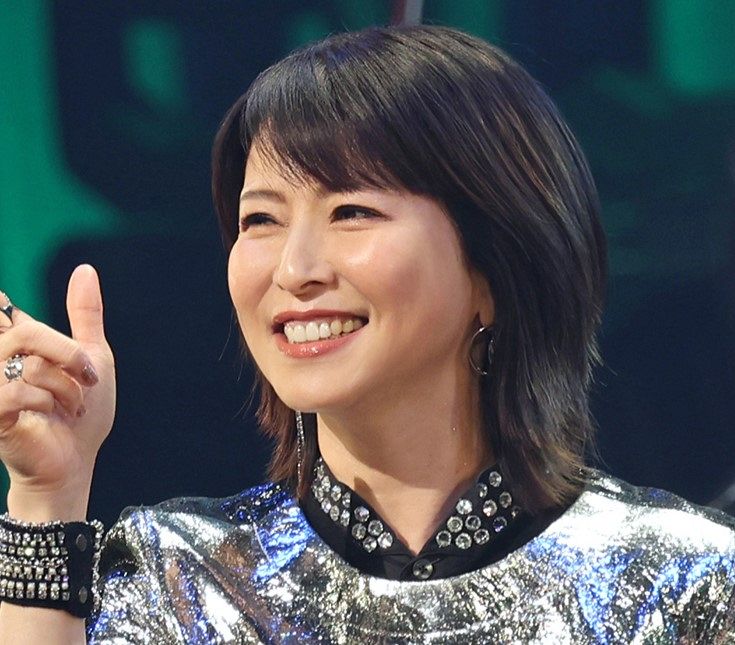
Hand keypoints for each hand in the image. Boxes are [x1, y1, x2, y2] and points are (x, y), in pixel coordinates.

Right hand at [0, 265, 115, 519]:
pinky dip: (49, 403)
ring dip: (67, 388)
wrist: (77, 459)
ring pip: (29, 364)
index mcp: (20, 342)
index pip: (2, 310)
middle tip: (87, 377)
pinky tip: (54, 417)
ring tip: (72, 407)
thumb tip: (85, 269)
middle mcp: (0, 360)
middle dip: (69, 354)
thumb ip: (84, 314)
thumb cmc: (83, 413)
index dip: (2, 304)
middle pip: (26, 331)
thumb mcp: (92, 357)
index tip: (3, 299)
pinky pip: (17, 392)